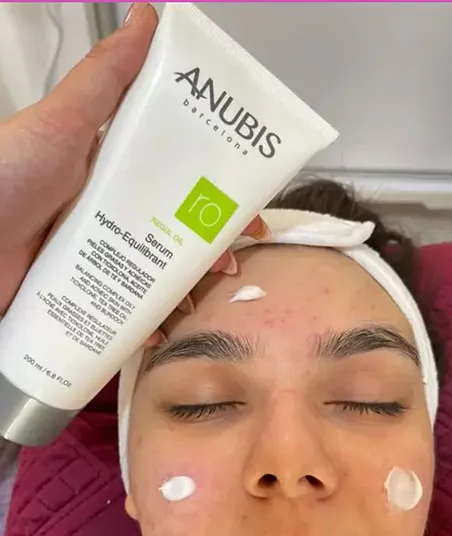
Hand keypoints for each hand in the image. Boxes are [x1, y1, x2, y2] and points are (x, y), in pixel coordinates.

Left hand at [0, 2, 268, 319]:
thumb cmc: (4, 181)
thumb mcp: (60, 123)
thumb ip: (104, 79)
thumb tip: (147, 19)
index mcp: (111, 172)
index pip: (179, 181)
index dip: (217, 196)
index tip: (246, 212)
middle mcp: (109, 215)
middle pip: (175, 233)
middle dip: (210, 250)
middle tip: (231, 264)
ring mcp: (97, 258)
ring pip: (156, 276)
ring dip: (187, 291)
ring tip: (202, 301)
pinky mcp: (83, 295)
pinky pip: (126, 313)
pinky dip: (150, 324)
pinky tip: (166, 331)